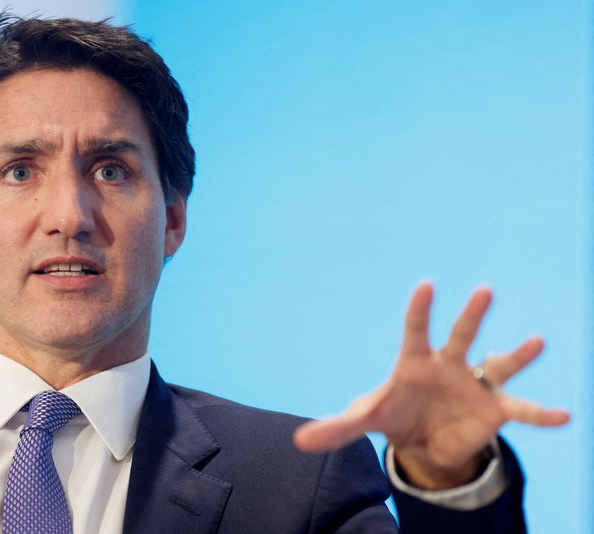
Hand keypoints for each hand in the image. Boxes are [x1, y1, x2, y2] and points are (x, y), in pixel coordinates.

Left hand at [293, 282, 569, 488]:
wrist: (421, 436)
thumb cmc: (393, 414)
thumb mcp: (365, 421)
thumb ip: (336, 428)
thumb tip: (298, 442)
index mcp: (414, 361)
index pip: (415, 330)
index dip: (420, 309)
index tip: (426, 284)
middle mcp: (449, 364)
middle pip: (462, 335)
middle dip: (471, 314)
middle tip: (484, 289)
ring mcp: (474, 384)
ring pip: (498, 363)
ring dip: (516, 354)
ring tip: (537, 341)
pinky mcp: (494, 409)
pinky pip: (521, 409)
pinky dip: (541, 414)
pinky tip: (565, 416)